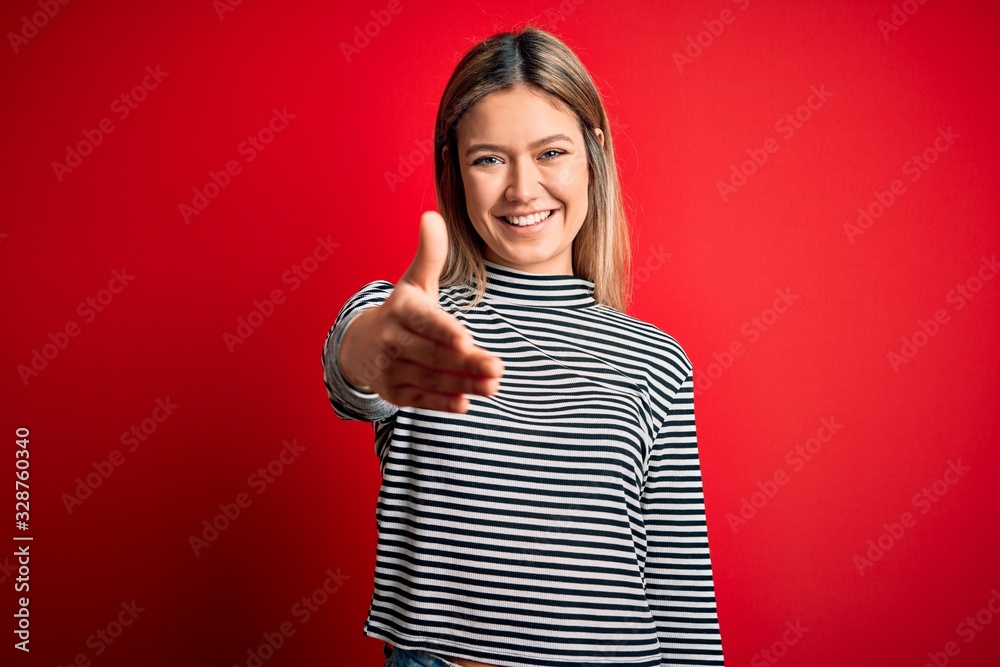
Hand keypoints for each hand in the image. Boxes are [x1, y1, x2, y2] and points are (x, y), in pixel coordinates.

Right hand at [338, 211, 503, 412]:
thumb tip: (432, 215)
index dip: (445, 331)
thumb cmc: (402, 310)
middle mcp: (392, 340)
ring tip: (493, 386)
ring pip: (431, 378)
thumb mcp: (414, 282)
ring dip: (463, 384)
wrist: (360, 345)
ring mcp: (391, 368)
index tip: (467, 339)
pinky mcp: (394, 392)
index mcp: (401, 311)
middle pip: (434, 354)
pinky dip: (442, 403)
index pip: (426, 322)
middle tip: (498, 368)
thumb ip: (430, 254)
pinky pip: (420, 399)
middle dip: (466, 362)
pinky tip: (466, 404)